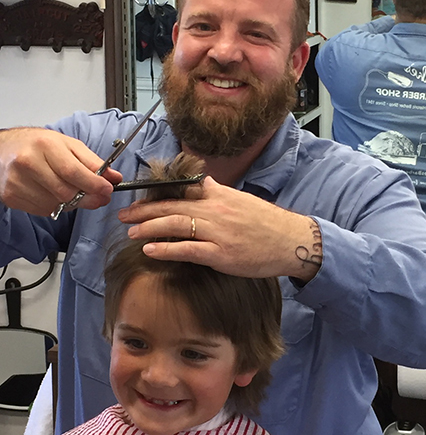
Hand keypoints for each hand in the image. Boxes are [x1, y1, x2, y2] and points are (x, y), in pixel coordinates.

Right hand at [0, 127, 121, 215]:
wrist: (5, 149)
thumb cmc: (39, 145)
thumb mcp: (69, 145)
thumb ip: (93, 162)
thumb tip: (114, 178)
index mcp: (45, 145)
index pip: (73, 171)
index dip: (94, 184)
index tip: (107, 189)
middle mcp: (28, 163)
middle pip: (65, 191)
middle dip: (88, 198)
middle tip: (100, 197)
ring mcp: (17, 182)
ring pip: (56, 204)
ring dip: (74, 203)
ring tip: (78, 194)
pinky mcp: (11, 196)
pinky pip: (44, 210)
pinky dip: (57, 206)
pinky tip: (58, 195)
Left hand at [118, 176, 321, 281]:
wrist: (291, 241)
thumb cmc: (268, 223)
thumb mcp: (243, 200)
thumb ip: (219, 192)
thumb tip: (202, 183)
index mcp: (220, 195)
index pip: (181, 191)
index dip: (157, 194)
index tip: (139, 197)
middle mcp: (216, 210)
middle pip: (172, 207)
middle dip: (144, 210)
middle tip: (124, 215)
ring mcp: (218, 232)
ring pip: (176, 225)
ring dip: (149, 227)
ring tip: (131, 231)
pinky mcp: (221, 253)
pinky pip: (188, 249)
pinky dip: (167, 248)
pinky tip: (150, 249)